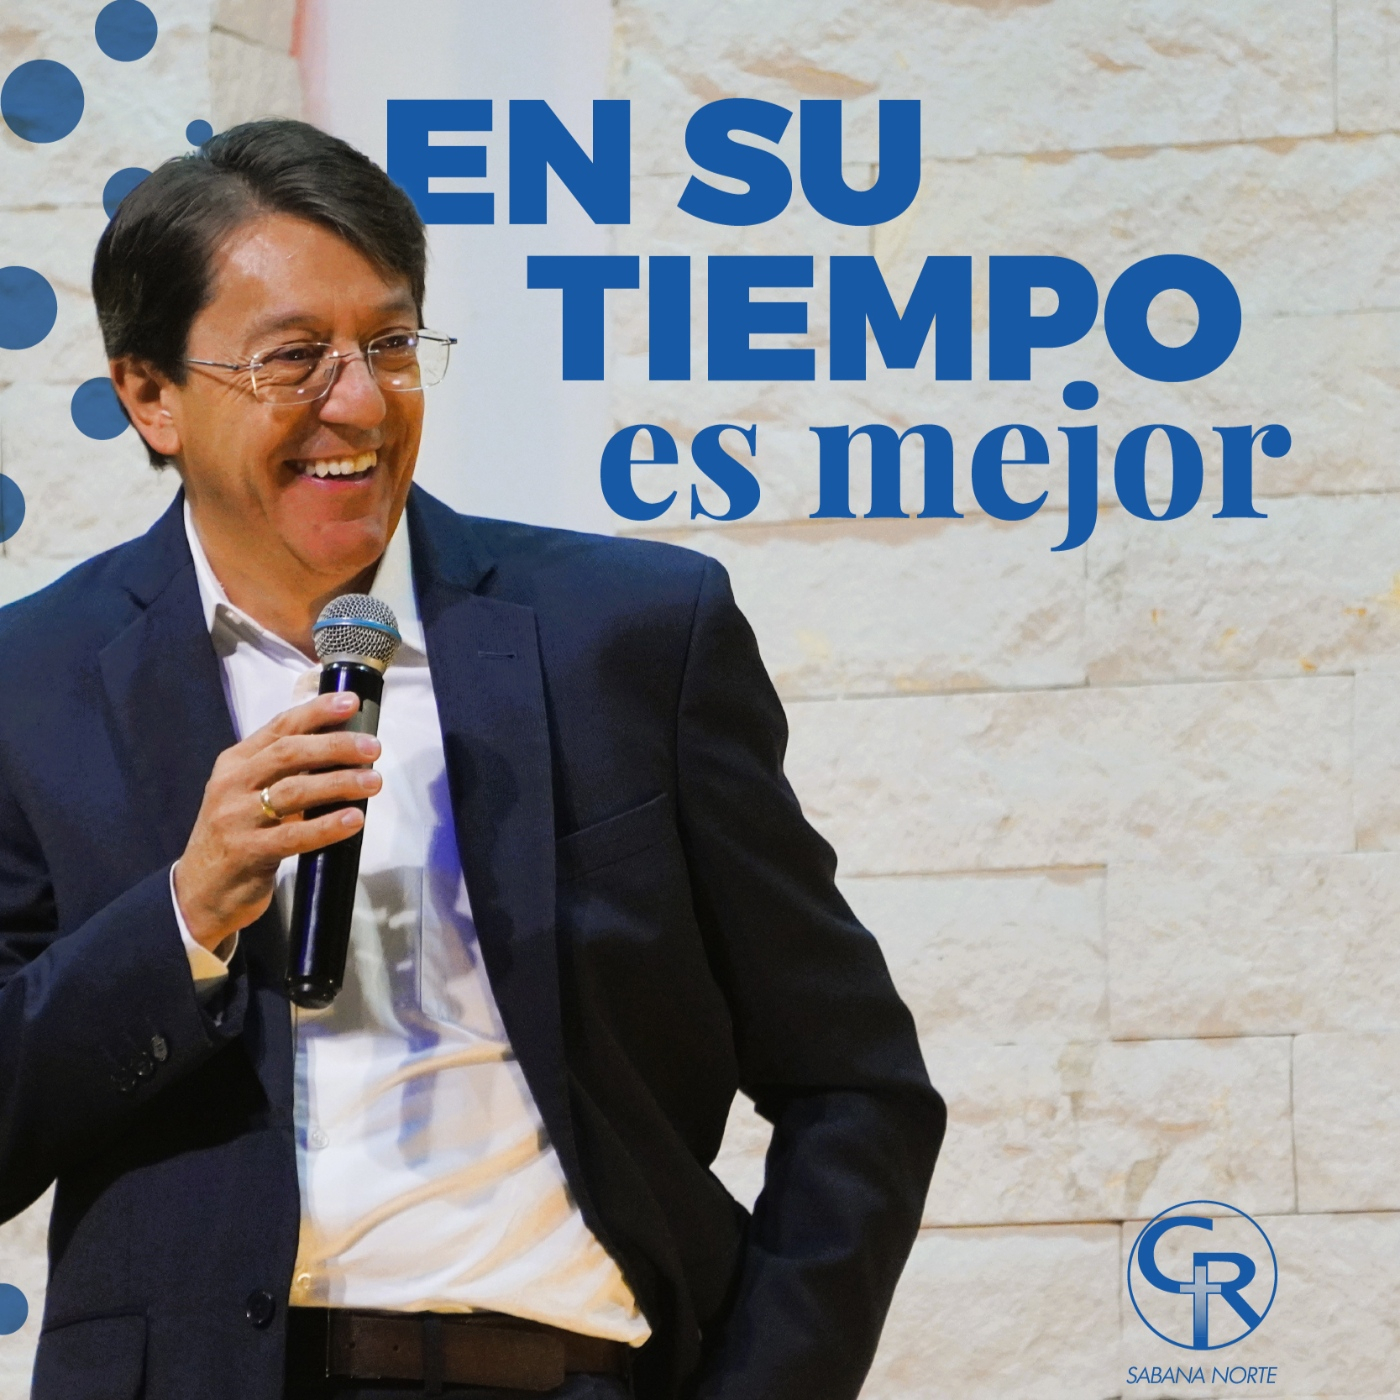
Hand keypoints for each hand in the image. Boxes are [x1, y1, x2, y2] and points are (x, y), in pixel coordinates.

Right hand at [172, 691, 382, 950]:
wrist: (199, 891)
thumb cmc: (238, 836)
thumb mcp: (250, 794)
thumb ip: (285, 771)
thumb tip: (345, 748)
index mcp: (235, 763)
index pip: (280, 727)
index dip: (316, 712)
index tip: (350, 702)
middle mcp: (232, 784)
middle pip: (289, 753)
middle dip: (335, 746)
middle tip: (372, 748)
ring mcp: (236, 818)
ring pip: (294, 791)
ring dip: (339, 783)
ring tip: (373, 782)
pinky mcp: (247, 853)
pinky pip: (294, 836)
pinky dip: (327, 827)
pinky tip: (353, 820)